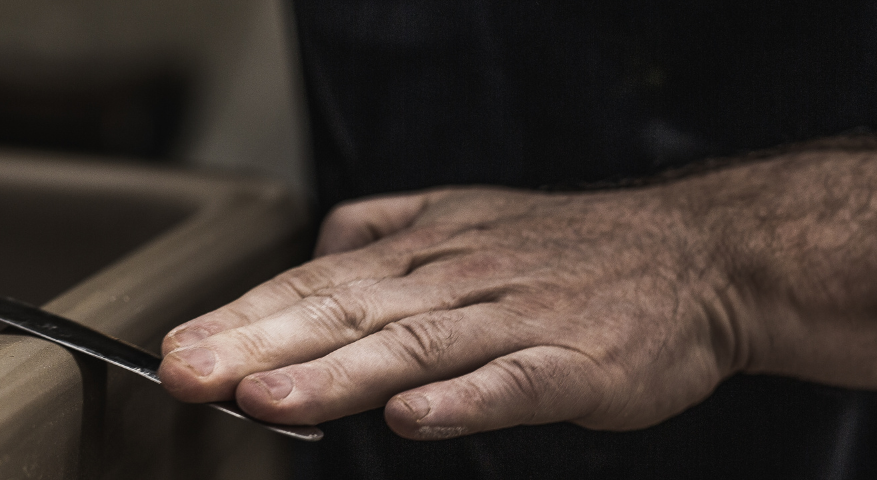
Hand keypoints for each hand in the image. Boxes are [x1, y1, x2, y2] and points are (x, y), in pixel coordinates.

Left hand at [158, 186, 750, 438]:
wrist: (700, 254)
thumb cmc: (573, 249)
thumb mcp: (467, 215)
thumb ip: (386, 229)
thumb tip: (315, 246)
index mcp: (424, 251)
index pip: (316, 282)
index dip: (244, 317)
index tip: (177, 350)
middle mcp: (456, 279)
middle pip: (344, 311)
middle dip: (257, 344)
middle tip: (187, 374)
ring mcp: (516, 320)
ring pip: (413, 346)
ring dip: (336, 374)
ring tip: (268, 399)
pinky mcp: (576, 362)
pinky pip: (513, 382)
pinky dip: (463, 400)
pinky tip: (413, 420)